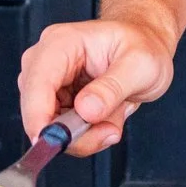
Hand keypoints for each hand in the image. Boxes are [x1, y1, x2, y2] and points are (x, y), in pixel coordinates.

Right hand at [16, 16, 174, 154]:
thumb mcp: (139, 65)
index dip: (39, 117)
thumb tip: (86, 110)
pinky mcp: (56, 100)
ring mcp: (49, 82)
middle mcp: (46, 61)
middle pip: (38, 111)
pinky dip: (87, 134)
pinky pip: (63, 131)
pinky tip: (107, 118)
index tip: (55, 143)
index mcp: (60, 43)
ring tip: (115, 117)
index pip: (37, 83)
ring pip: (51, 127)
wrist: (148, 45)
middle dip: (74, 132)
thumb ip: (112, 88)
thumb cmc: (144, 45)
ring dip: (85, 134)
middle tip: (109, 131)